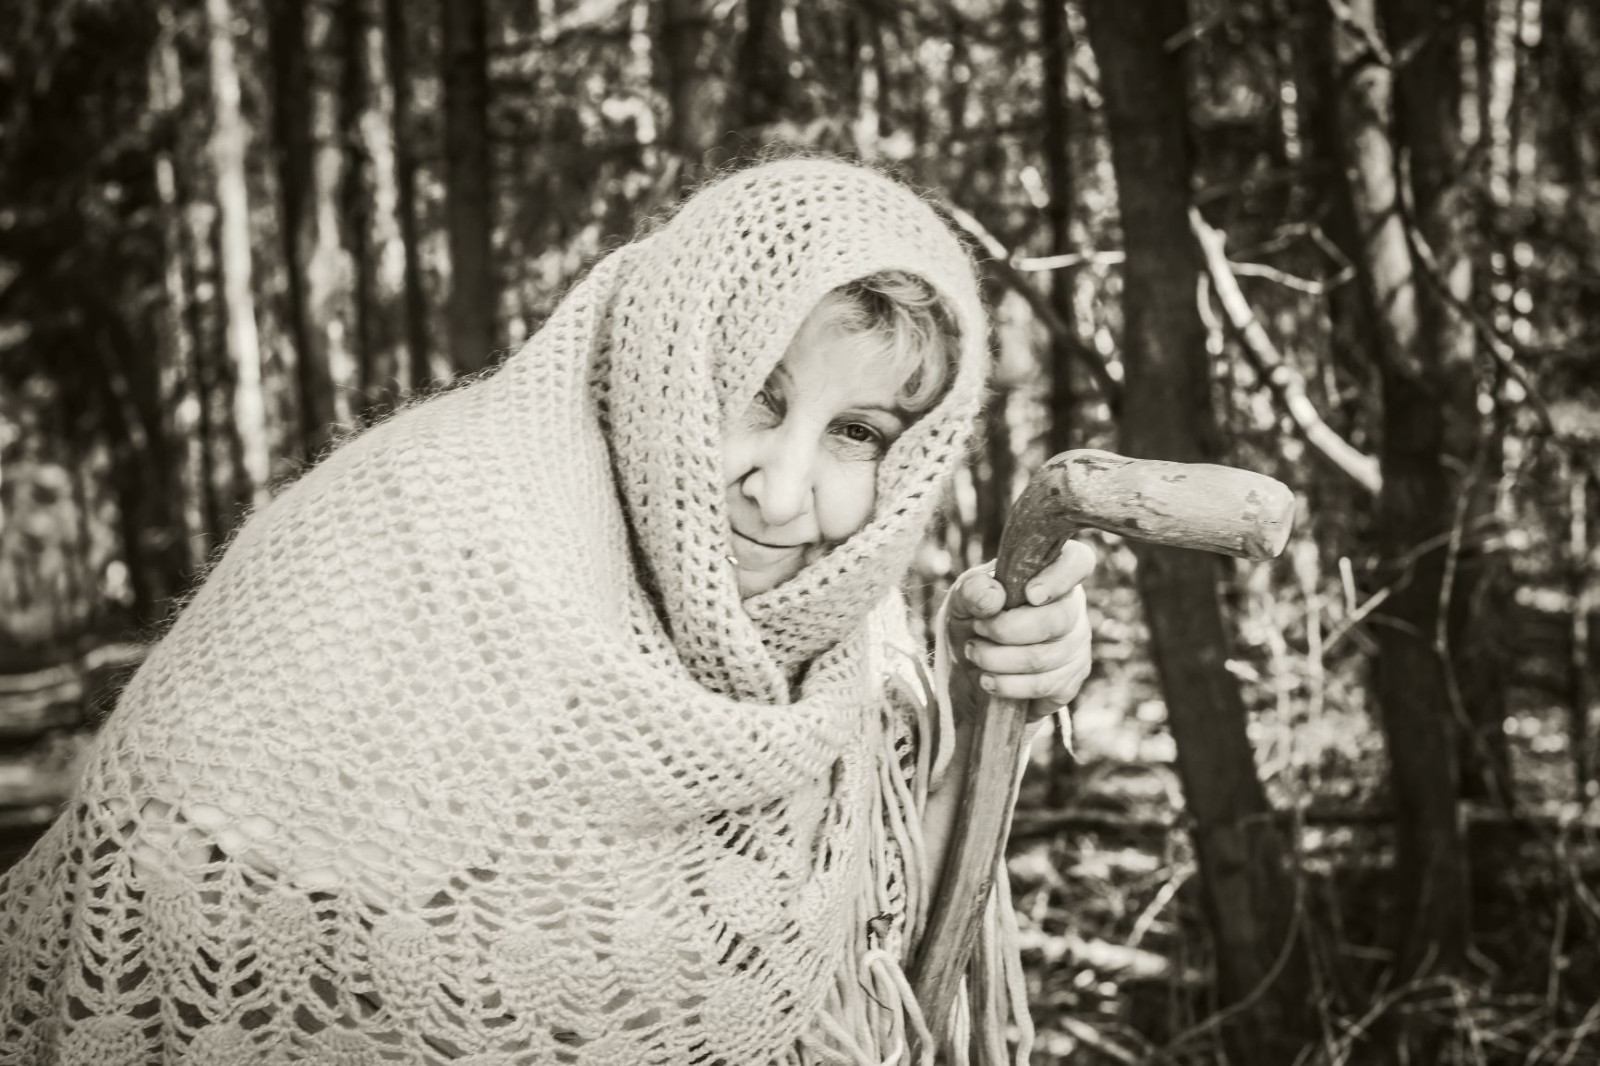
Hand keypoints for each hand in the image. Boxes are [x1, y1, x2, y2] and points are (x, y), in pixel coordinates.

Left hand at [945, 540, 1094, 723]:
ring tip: (974, 652)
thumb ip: (972, 590)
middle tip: (977, 630)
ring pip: (1043, 658)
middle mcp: (1073, 608)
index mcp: (1052, 573)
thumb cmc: (975, 618)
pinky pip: (1042, 686)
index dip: (1060, 577)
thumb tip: (994, 598)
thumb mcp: (963, 598)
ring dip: (996, 659)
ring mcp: (1076, 647)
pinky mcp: (1069, 681)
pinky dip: (1006, 685)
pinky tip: (989, 679)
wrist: (971, 667)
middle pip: (1057, 620)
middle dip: (1005, 630)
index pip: (1079, 561)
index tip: (1030, 595)